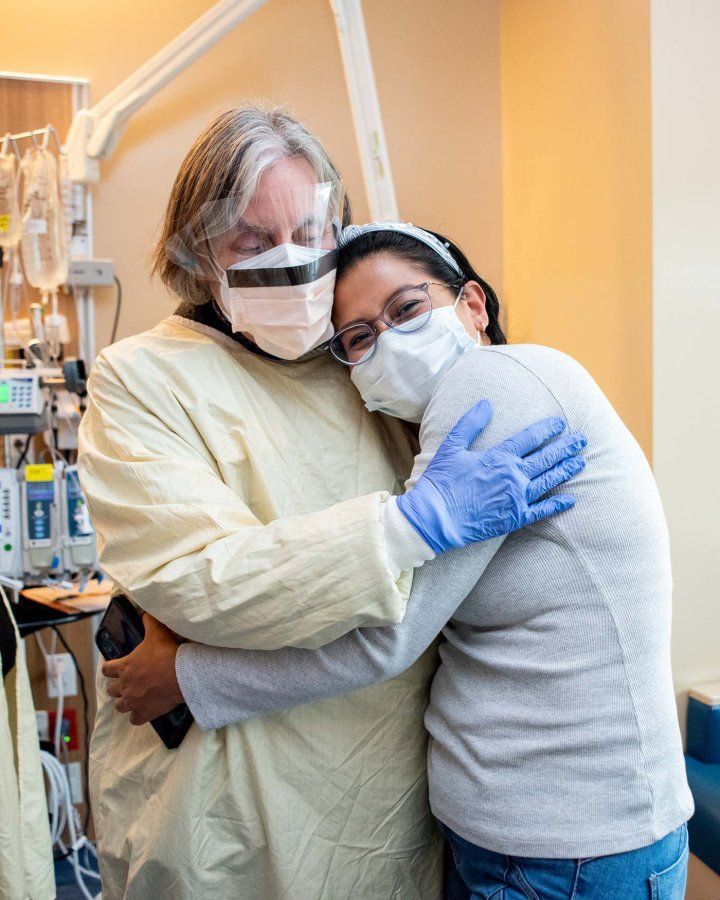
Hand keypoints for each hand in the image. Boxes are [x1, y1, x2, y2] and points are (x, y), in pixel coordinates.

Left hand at [102, 613, 183, 725]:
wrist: (182, 675)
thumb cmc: (167, 653)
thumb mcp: (157, 632)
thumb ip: (149, 622)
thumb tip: (145, 612)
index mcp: (124, 667)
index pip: (106, 670)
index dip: (110, 669)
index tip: (116, 668)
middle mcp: (124, 686)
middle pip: (111, 690)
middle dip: (117, 686)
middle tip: (127, 683)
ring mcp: (133, 701)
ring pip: (119, 706)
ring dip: (124, 702)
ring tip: (133, 698)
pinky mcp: (144, 713)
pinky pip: (134, 719)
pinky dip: (137, 716)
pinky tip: (144, 711)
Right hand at [396, 400, 585, 552]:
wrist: (435, 517)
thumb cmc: (441, 481)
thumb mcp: (451, 446)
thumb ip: (470, 423)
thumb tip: (486, 404)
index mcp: (499, 457)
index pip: (531, 438)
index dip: (548, 429)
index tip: (560, 423)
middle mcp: (514, 475)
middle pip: (547, 457)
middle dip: (566, 447)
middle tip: (582, 440)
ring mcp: (517, 497)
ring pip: (549, 480)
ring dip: (566, 470)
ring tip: (581, 462)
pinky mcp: (515, 518)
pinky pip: (542, 510)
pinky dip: (557, 505)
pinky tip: (570, 500)